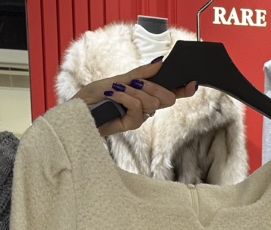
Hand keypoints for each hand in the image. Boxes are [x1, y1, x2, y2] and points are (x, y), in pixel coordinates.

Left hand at [73, 60, 197, 136]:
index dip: (182, 90)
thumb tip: (160, 63)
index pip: (169, 94)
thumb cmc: (94, 97)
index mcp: (144, 96)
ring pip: (152, 104)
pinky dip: (126, 98)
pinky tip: (114, 95)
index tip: (193, 82)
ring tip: (116, 90)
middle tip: (137, 82)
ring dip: (135, 92)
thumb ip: (140, 74)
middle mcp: (144, 108)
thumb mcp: (118, 79)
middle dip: (156, 87)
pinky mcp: (130, 125)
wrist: (78, 110)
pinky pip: (138, 109)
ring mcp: (138, 118)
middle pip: (166, 99)